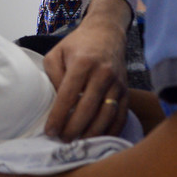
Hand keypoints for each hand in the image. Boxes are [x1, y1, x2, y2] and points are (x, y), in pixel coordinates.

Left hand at [44, 1, 128, 139]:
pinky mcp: (126, 91)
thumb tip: (56, 103)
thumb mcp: (56, 53)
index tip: (50, 131)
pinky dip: (111, 130)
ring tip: (78, 143)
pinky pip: (121, 115)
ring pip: (106, 115)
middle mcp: (103, 73)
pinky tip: (99, 139)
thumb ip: (53, 76)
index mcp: (83, 63)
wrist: (106, 33)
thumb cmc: (77, 45)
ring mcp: (117, 83)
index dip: (59, 116)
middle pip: (88, 108)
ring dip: (92, 133)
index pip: (68, 95)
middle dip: (74, 128)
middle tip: (63, 140)